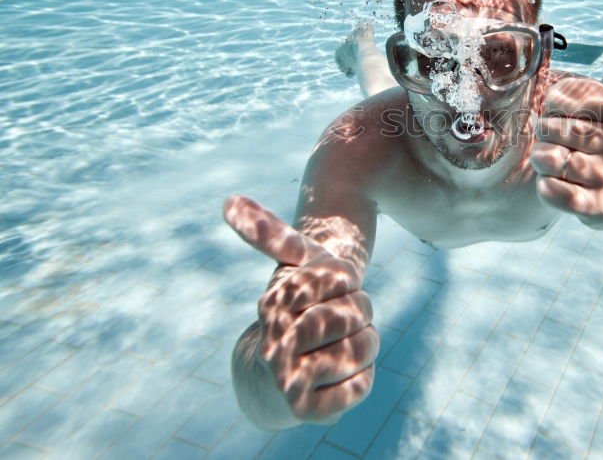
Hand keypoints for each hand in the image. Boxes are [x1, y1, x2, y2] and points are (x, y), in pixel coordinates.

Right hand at [224, 195, 378, 422]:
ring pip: (363, 349)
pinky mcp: (306, 411)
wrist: (271, 377)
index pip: (341, 277)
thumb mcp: (291, 267)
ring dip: (366, 345)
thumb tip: (228, 200)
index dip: (347, 282)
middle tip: (343, 321)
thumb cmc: (293, 311)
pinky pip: (361, 386)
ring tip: (346, 346)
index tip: (331, 291)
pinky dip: (362, 378)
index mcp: (275, 301)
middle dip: (360, 314)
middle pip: (355, 313)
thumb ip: (268, 232)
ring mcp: (288, 379)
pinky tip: (344, 375)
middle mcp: (276, 341)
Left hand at [531, 3, 602, 229]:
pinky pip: (553, 193)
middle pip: (553, 128)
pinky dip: (547, 187)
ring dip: (545, 160)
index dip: (554, 104)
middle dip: (548, 134)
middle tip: (562, 140)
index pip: (561, 96)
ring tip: (560, 160)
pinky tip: (559, 183)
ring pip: (550, 159)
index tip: (567, 112)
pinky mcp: (600, 209)